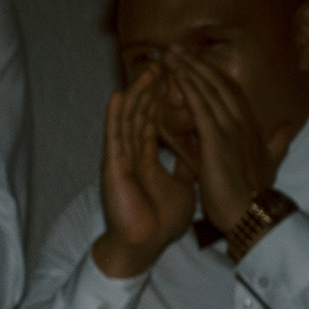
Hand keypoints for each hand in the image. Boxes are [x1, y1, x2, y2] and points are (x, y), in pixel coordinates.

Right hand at [88, 75, 194, 278]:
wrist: (146, 245)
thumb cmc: (160, 222)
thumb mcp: (183, 185)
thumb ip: (184, 165)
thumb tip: (194, 149)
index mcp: (147, 158)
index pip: (156, 120)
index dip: (166, 99)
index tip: (177, 77)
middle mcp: (132, 154)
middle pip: (141, 114)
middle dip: (152, 89)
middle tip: (164, 63)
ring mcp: (121, 159)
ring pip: (128, 119)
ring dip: (136, 94)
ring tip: (147, 71)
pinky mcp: (113, 167)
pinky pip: (114, 137)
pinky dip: (115, 116)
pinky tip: (117, 95)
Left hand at [155, 48, 278, 227]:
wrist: (252, 214)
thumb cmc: (255, 194)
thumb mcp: (270, 164)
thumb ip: (277, 144)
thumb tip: (288, 128)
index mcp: (252, 128)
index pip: (232, 92)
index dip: (214, 75)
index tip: (196, 62)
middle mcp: (243, 123)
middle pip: (220, 84)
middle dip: (199, 64)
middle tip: (178, 48)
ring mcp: (232, 129)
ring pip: (210, 91)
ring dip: (190, 70)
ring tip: (172, 54)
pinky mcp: (217, 140)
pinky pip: (201, 107)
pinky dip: (189, 89)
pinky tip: (177, 76)